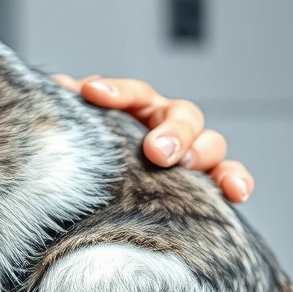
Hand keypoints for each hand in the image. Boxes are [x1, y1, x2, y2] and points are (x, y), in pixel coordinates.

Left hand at [52, 75, 253, 202]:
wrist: (116, 201)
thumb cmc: (103, 163)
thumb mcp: (86, 139)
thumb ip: (74, 115)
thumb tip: (55, 90)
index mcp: (141, 110)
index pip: (135, 93)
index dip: (116, 92)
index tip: (91, 93)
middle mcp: (171, 127)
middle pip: (183, 116)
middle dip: (170, 131)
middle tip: (156, 151)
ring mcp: (194, 154)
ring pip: (211, 144)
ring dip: (203, 154)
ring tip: (189, 167)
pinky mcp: (210, 183)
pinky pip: (231, 177)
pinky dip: (237, 181)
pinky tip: (236, 193)